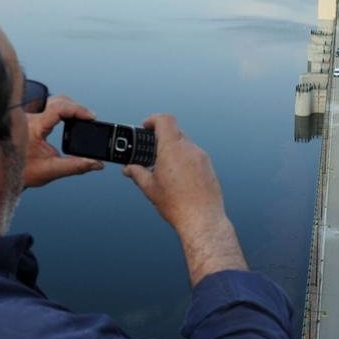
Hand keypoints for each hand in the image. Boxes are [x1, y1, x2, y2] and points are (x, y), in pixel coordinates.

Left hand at [22, 95, 104, 188]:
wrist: (3, 174)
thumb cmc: (23, 172)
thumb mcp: (51, 170)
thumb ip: (75, 166)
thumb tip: (95, 163)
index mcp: (34, 127)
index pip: (58, 108)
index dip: (77, 109)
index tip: (90, 116)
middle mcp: (30, 118)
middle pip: (59, 100)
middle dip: (77, 108)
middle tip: (88, 119)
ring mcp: (29, 117)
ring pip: (53, 101)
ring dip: (70, 108)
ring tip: (81, 119)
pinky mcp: (30, 119)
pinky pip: (49, 107)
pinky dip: (63, 111)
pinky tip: (69, 120)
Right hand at [123, 114, 246, 286]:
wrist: (202, 219)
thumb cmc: (177, 205)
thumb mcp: (150, 188)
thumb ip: (137, 173)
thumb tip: (129, 169)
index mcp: (173, 149)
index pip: (165, 120)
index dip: (153, 119)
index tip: (146, 126)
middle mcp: (189, 149)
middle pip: (175, 131)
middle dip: (162, 138)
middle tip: (152, 150)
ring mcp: (201, 157)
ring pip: (185, 144)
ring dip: (174, 149)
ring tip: (164, 167)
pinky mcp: (209, 166)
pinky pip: (194, 155)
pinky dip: (184, 159)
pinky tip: (178, 176)